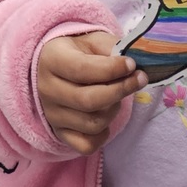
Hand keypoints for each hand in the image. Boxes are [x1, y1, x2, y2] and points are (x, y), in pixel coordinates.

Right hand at [37, 31, 147, 153]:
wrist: (57, 67)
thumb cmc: (79, 51)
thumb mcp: (94, 40)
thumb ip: (112, 48)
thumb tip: (133, 64)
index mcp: (52, 59)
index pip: (82, 69)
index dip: (112, 69)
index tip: (132, 64)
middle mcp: (47, 89)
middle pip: (88, 100)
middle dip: (120, 90)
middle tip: (139, 79)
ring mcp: (52, 115)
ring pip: (91, 124)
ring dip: (114, 109)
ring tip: (119, 95)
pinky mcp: (59, 133)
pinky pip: (86, 145)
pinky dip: (103, 135)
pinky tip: (107, 116)